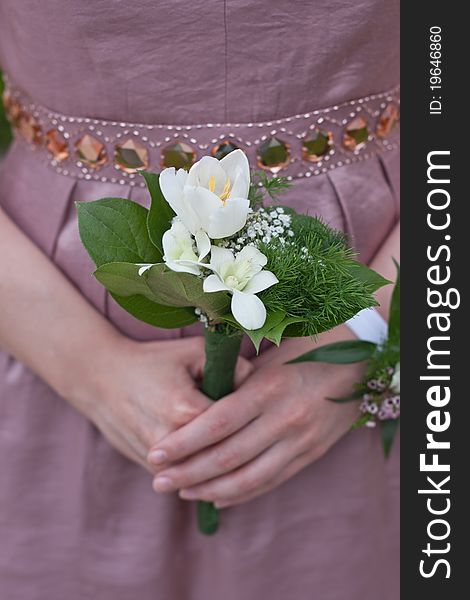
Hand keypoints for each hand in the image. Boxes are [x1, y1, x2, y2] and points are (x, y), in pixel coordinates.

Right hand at [71, 335, 252, 473]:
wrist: (102, 381)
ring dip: (229, 466)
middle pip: (226, 457)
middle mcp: (173, 443)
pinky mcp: (152, 471)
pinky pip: (190, 478)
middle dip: (247, 448)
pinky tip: (224, 461)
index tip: (264, 414)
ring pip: (210, 474)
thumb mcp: (194, 353)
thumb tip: (260, 387)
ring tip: (250, 451)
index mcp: (186, 411)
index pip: (237, 427)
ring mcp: (160, 463)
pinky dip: (207, 472)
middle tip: (264, 437)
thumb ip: (232, 368)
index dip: (255, 420)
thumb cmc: (153, 362)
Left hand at [148, 331, 363, 505]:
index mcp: (269, 388)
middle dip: (189, 473)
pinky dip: (241, 494)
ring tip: (182, 492)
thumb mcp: (269, 354)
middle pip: (229, 457)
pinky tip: (216, 497)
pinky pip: (271, 482)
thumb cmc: (304, 351)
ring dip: (211, 490)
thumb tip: (192, 398)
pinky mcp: (310, 455)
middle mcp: (285, 419)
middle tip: (159, 481)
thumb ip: (235, 377)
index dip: (184, 443)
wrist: (358, 366)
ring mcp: (301, 442)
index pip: (217, 423)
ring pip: (249, 479)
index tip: (156, 454)